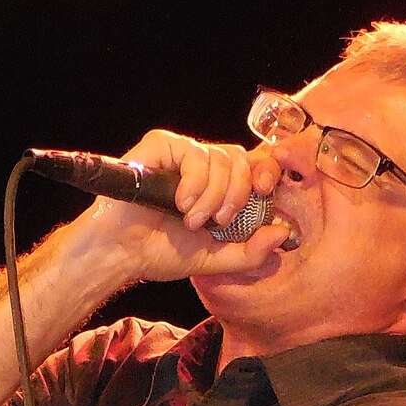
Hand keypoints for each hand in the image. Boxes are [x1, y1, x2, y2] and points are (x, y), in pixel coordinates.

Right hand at [67, 129, 290, 283]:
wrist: (123, 253)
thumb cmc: (163, 253)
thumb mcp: (216, 259)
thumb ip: (251, 252)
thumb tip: (282, 233)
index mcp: (219, 186)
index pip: (254, 165)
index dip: (267, 172)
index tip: (266, 191)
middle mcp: (203, 165)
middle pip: (240, 159)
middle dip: (238, 192)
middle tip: (220, 220)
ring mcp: (181, 154)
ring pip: (219, 158)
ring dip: (212, 196)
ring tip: (191, 220)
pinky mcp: (161, 146)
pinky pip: (193, 152)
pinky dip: (194, 183)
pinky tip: (180, 203)